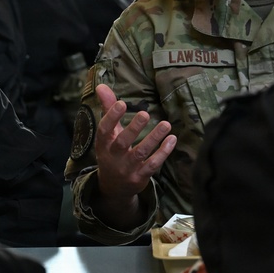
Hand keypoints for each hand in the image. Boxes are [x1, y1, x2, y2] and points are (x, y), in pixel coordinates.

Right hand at [91, 84, 175, 227]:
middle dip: (134, 128)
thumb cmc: (112, 151)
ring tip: (166, 124)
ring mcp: (127, 168)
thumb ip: (107, 108)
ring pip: (141, 153)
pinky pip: (153, 164)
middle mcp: (114, 157)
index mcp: (103, 144)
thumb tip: (102, 85)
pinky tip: (172, 139)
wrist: (113, 187)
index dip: (112, 117)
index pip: (104, 130)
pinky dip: (163, 153)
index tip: (122, 103)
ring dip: (154, 138)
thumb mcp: (108, 133)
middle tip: (145, 113)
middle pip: (123, 142)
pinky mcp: (140, 177)